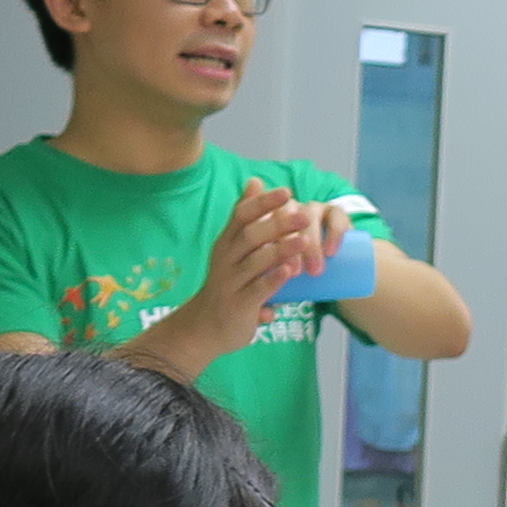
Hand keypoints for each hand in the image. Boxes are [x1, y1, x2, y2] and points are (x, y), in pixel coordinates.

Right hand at [151, 179, 328, 373]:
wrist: (203, 327)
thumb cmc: (227, 283)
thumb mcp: (232, 246)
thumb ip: (245, 217)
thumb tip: (256, 180)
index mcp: (226, 242)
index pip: (241, 215)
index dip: (263, 203)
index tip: (286, 192)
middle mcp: (226, 259)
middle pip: (250, 235)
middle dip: (277, 223)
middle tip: (303, 214)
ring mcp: (231, 282)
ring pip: (255, 262)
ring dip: (280, 251)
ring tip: (303, 241)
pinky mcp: (239, 305)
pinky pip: (257, 291)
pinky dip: (273, 281)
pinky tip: (289, 272)